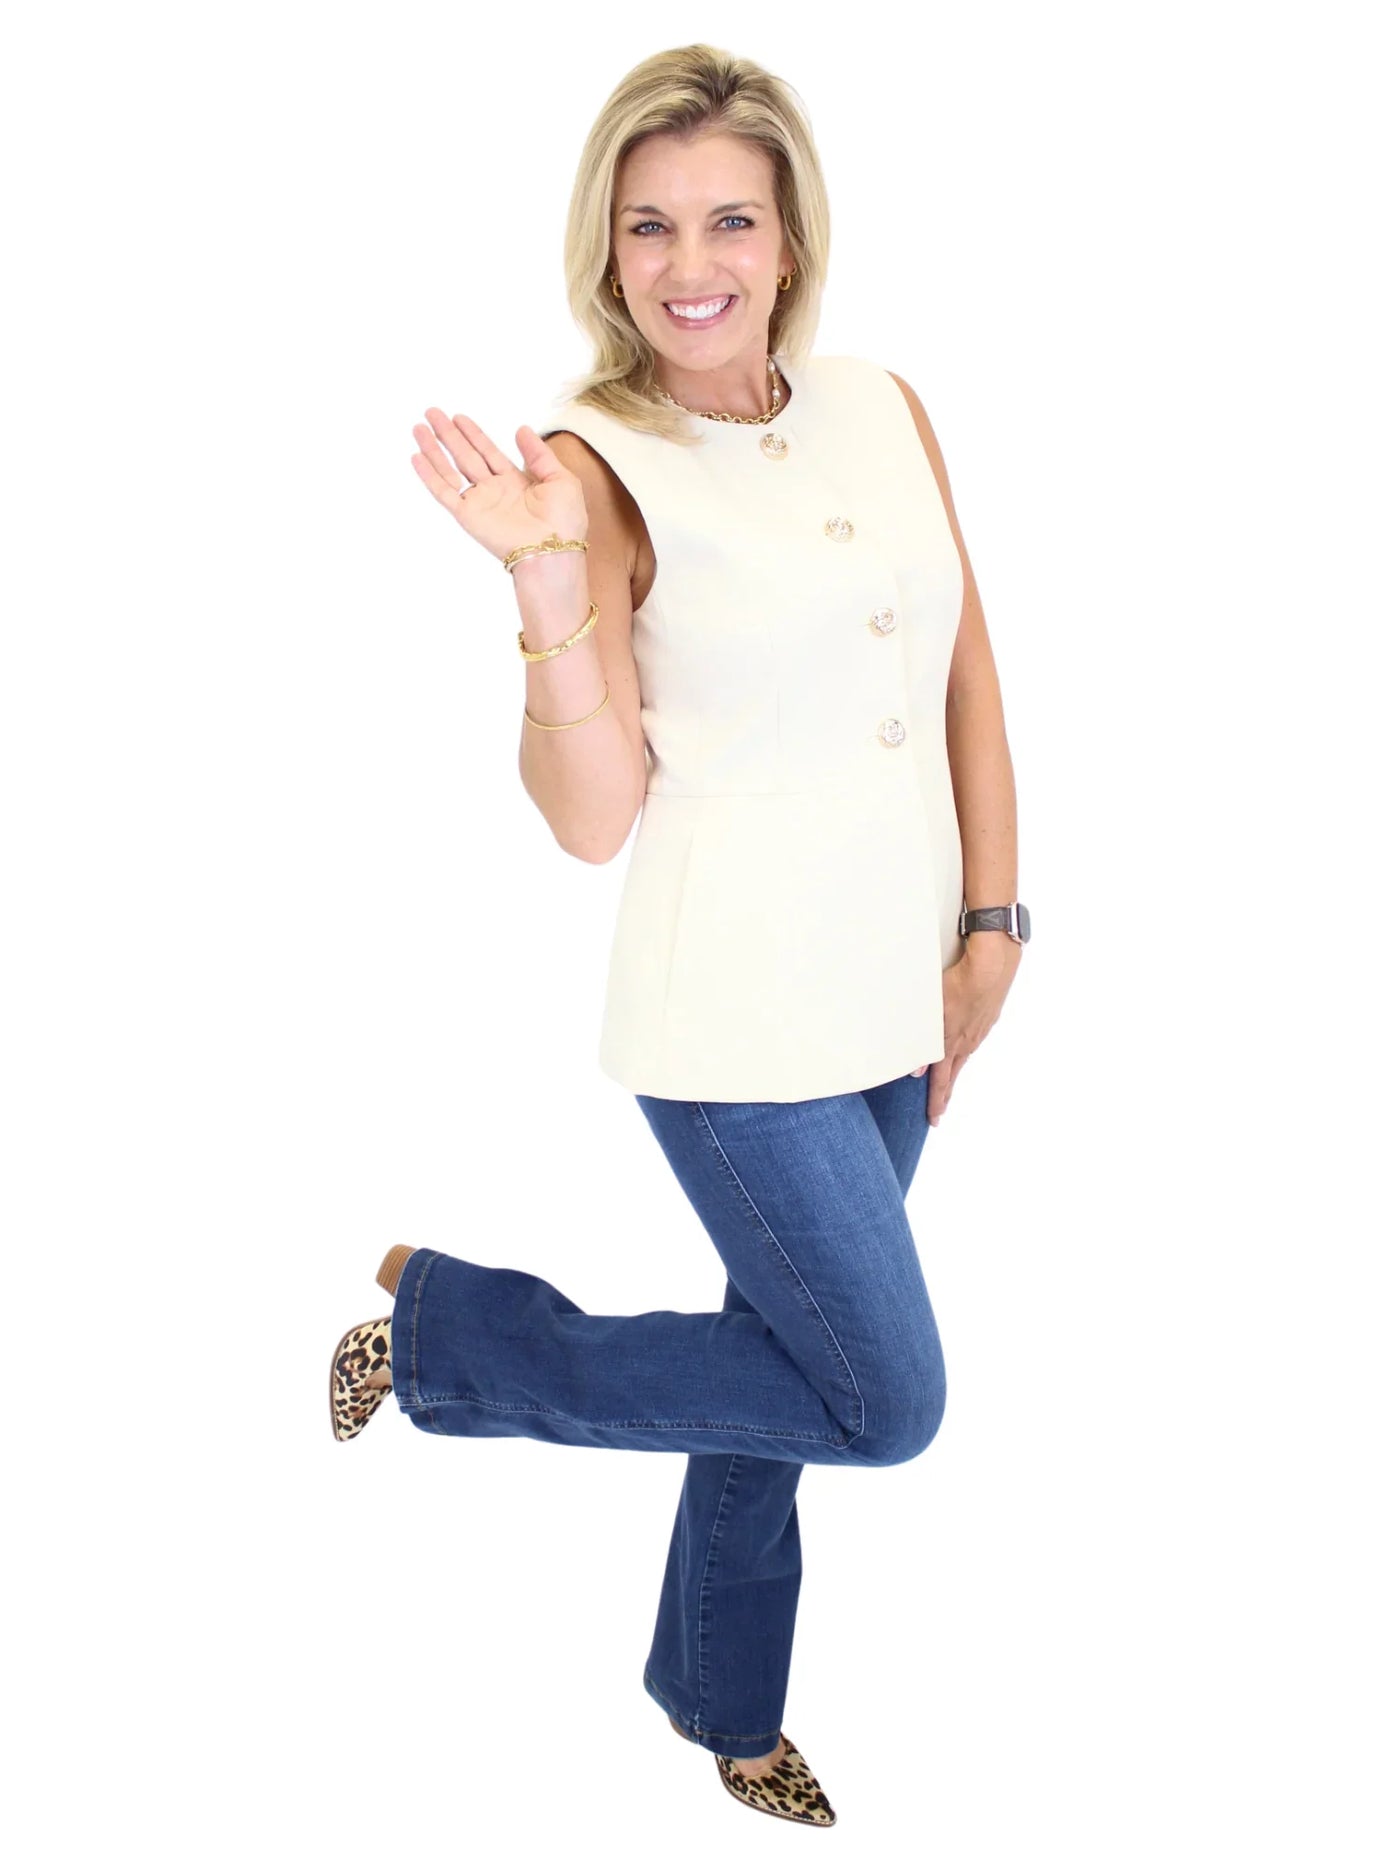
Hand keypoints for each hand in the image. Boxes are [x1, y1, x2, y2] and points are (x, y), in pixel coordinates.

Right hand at [410, 408, 589, 564]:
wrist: (552, 550)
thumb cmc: (564, 520)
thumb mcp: (561, 478)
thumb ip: (539, 454)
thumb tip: (521, 429)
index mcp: (515, 482)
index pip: (489, 452)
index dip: (474, 434)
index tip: (459, 417)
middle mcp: (494, 491)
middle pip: (466, 456)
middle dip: (449, 434)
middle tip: (432, 413)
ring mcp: (479, 503)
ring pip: (450, 470)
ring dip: (434, 449)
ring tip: (419, 428)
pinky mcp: (468, 516)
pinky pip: (444, 492)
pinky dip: (429, 475)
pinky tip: (417, 457)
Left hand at [908, 938, 1020, 1124]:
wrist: (990, 967)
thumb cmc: (959, 985)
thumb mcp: (932, 1013)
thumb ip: (922, 1042)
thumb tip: (916, 1070)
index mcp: (951, 1044)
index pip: (941, 1081)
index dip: (936, 1102)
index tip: (934, 1119)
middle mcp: (967, 1043)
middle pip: (953, 1075)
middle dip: (944, 1096)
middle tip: (939, 1113)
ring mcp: (979, 1032)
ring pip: (963, 1057)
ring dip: (954, 1071)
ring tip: (948, 1081)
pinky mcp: (987, 1019)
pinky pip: (972, 1039)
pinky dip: (965, 1048)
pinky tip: (963, 1044)